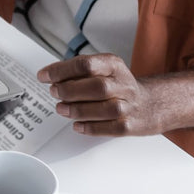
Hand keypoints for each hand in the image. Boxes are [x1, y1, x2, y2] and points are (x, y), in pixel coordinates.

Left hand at [37, 53, 162, 136]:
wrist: (149, 105)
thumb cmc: (117, 86)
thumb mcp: (102, 69)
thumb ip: (77, 71)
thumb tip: (49, 75)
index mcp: (114, 65)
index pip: (86, 64)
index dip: (61, 71)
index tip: (44, 76)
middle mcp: (124, 84)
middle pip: (97, 87)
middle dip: (70, 90)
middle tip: (54, 92)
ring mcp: (129, 106)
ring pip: (105, 109)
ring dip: (78, 109)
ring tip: (61, 108)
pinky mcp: (130, 125)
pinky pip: (111, 128)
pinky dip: (91, 128)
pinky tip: (77, 125)